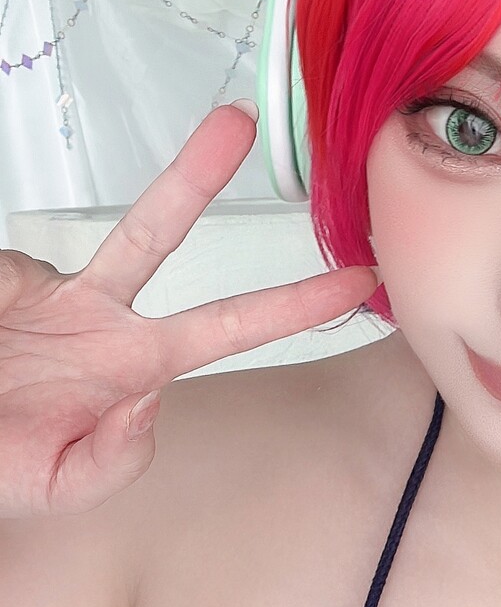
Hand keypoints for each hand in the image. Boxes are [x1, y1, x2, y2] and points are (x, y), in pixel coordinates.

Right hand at [0, 104, 377, 517]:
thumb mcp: (60, 485)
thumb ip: (115, 459)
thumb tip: (144, 398)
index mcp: (129, 367)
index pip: (227, 328)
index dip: (295, 306)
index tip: (358, 280)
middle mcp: (98, 318)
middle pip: (158, 235)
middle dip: (197, 175)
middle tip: (240, 120)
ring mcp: (45, 290)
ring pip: (82, 241)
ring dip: (119, 214)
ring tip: (104, 260)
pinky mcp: (2, 277)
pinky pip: (7, 277)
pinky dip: (2, 304)